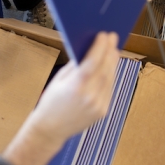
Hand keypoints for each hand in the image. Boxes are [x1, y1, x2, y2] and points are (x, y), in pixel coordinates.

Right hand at [2, 32, 120, 164]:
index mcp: (75, 87)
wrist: (50, 129)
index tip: (104, 35)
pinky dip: (110, 76)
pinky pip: (109, 89)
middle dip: (110, 52)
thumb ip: (75, 66)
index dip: (100, 47)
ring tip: (113, 50)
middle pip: (105, 69)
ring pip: (109, 79)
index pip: (92, 62)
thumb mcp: (59, 80)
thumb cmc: (51, 102)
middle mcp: (89, 96)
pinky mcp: (102, 111)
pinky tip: (110, 67)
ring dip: (112, 63)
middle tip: (112, 38)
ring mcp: (98, 105)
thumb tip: (88, 51)